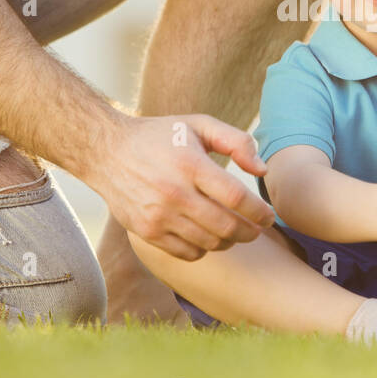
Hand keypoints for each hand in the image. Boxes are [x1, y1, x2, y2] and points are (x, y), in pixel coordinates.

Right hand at [96, 114, 275, 260]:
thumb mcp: (198, 124)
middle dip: (250, 232)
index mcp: (190, 164)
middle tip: (258, 229)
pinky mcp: (146, 232)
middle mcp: (174, 193)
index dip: (260, 212)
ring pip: (209, 243)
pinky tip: (208, 236)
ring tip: (234, 232)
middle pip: (226, 227)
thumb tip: (262, 170)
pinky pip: (187, 253)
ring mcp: (158, 216)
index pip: (237, 198)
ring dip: (229, 242)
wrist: (106, 151)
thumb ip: (236, 141)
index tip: (269, 217)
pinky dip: (204, 250)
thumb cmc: (159, 136)